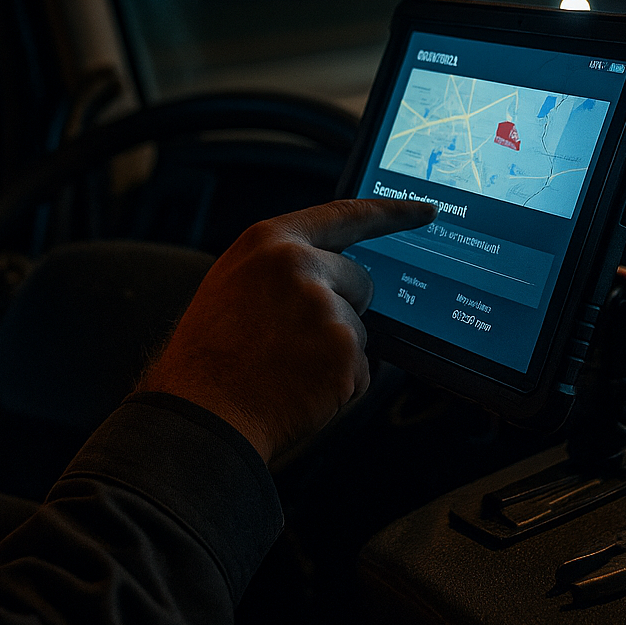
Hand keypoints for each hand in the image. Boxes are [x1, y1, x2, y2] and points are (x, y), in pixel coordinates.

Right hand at [138, 198, 436, 463]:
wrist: (200, 414)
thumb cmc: (208, 357)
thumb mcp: (233, 286)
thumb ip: (281, 268)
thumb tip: (329, 272)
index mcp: (269, 242)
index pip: (345, 215)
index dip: (392, 212)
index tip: (425, 210)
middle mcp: (299, 265)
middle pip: (361, 280)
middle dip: (344, 309)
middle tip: (293, 341)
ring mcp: (324, 306)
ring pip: (359, 329)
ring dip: (336, 353)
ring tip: (285, 368)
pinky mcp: (343, 350)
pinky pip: (361, 369)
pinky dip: (339, 386)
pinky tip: (299, 389)